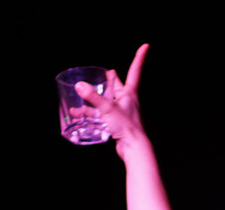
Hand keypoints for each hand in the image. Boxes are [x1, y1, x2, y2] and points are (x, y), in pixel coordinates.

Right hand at [76, 44, 149, 158]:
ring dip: (96, 98)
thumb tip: (79, 86)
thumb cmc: (127, 127)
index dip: (139, 57)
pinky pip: (102, 114)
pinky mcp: (117, 123)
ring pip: (108, 101)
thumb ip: (93, 97)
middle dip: (110, 80)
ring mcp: (122, 112)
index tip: (145, 46)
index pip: (135, 70)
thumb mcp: (108, 109)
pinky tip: (79, 114)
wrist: (134, 148)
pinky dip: (92, 113)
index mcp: (130, 93)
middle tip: (105, 73)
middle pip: (117, 85)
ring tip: (84, 94)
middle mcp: (127, 101)